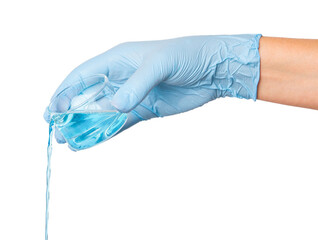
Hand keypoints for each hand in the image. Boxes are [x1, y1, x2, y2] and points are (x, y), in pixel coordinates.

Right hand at [44, 34, 260, 142]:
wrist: (214, 70)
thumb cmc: (187, 55)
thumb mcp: (160, 64)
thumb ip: (137, 85)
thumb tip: (114, 107)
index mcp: (119, 60)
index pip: (83, 75)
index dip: (65, 91)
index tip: (53, 110)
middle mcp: (122, 78)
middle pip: (88, 96)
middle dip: (70, 113)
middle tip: (58, 131)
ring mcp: (132, 96)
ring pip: (101, 113)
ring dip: (85, 127)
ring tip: (71, 142)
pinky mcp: (145, 110)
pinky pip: (120, 123)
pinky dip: (106, 133)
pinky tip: (92, 142)